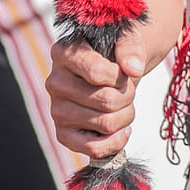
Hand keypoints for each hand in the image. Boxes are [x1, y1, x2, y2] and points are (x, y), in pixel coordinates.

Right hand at [46, 36, 144, 161]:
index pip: (96, 73)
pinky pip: (94, 148)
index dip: (120, 77)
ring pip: (105, 124)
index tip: (127, 71)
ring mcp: (57, 110)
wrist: (111, 70)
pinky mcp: (63, 134)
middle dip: (128, 96)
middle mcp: (54, 82)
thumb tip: (134, 69)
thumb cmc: (116, 53)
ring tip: (125, 105)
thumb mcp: (126, 40)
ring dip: (127, 116)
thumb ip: (131, 48)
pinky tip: (122, 129)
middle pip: (105, 101)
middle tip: (129, 90)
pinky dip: (116, 141)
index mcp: (63, 53)